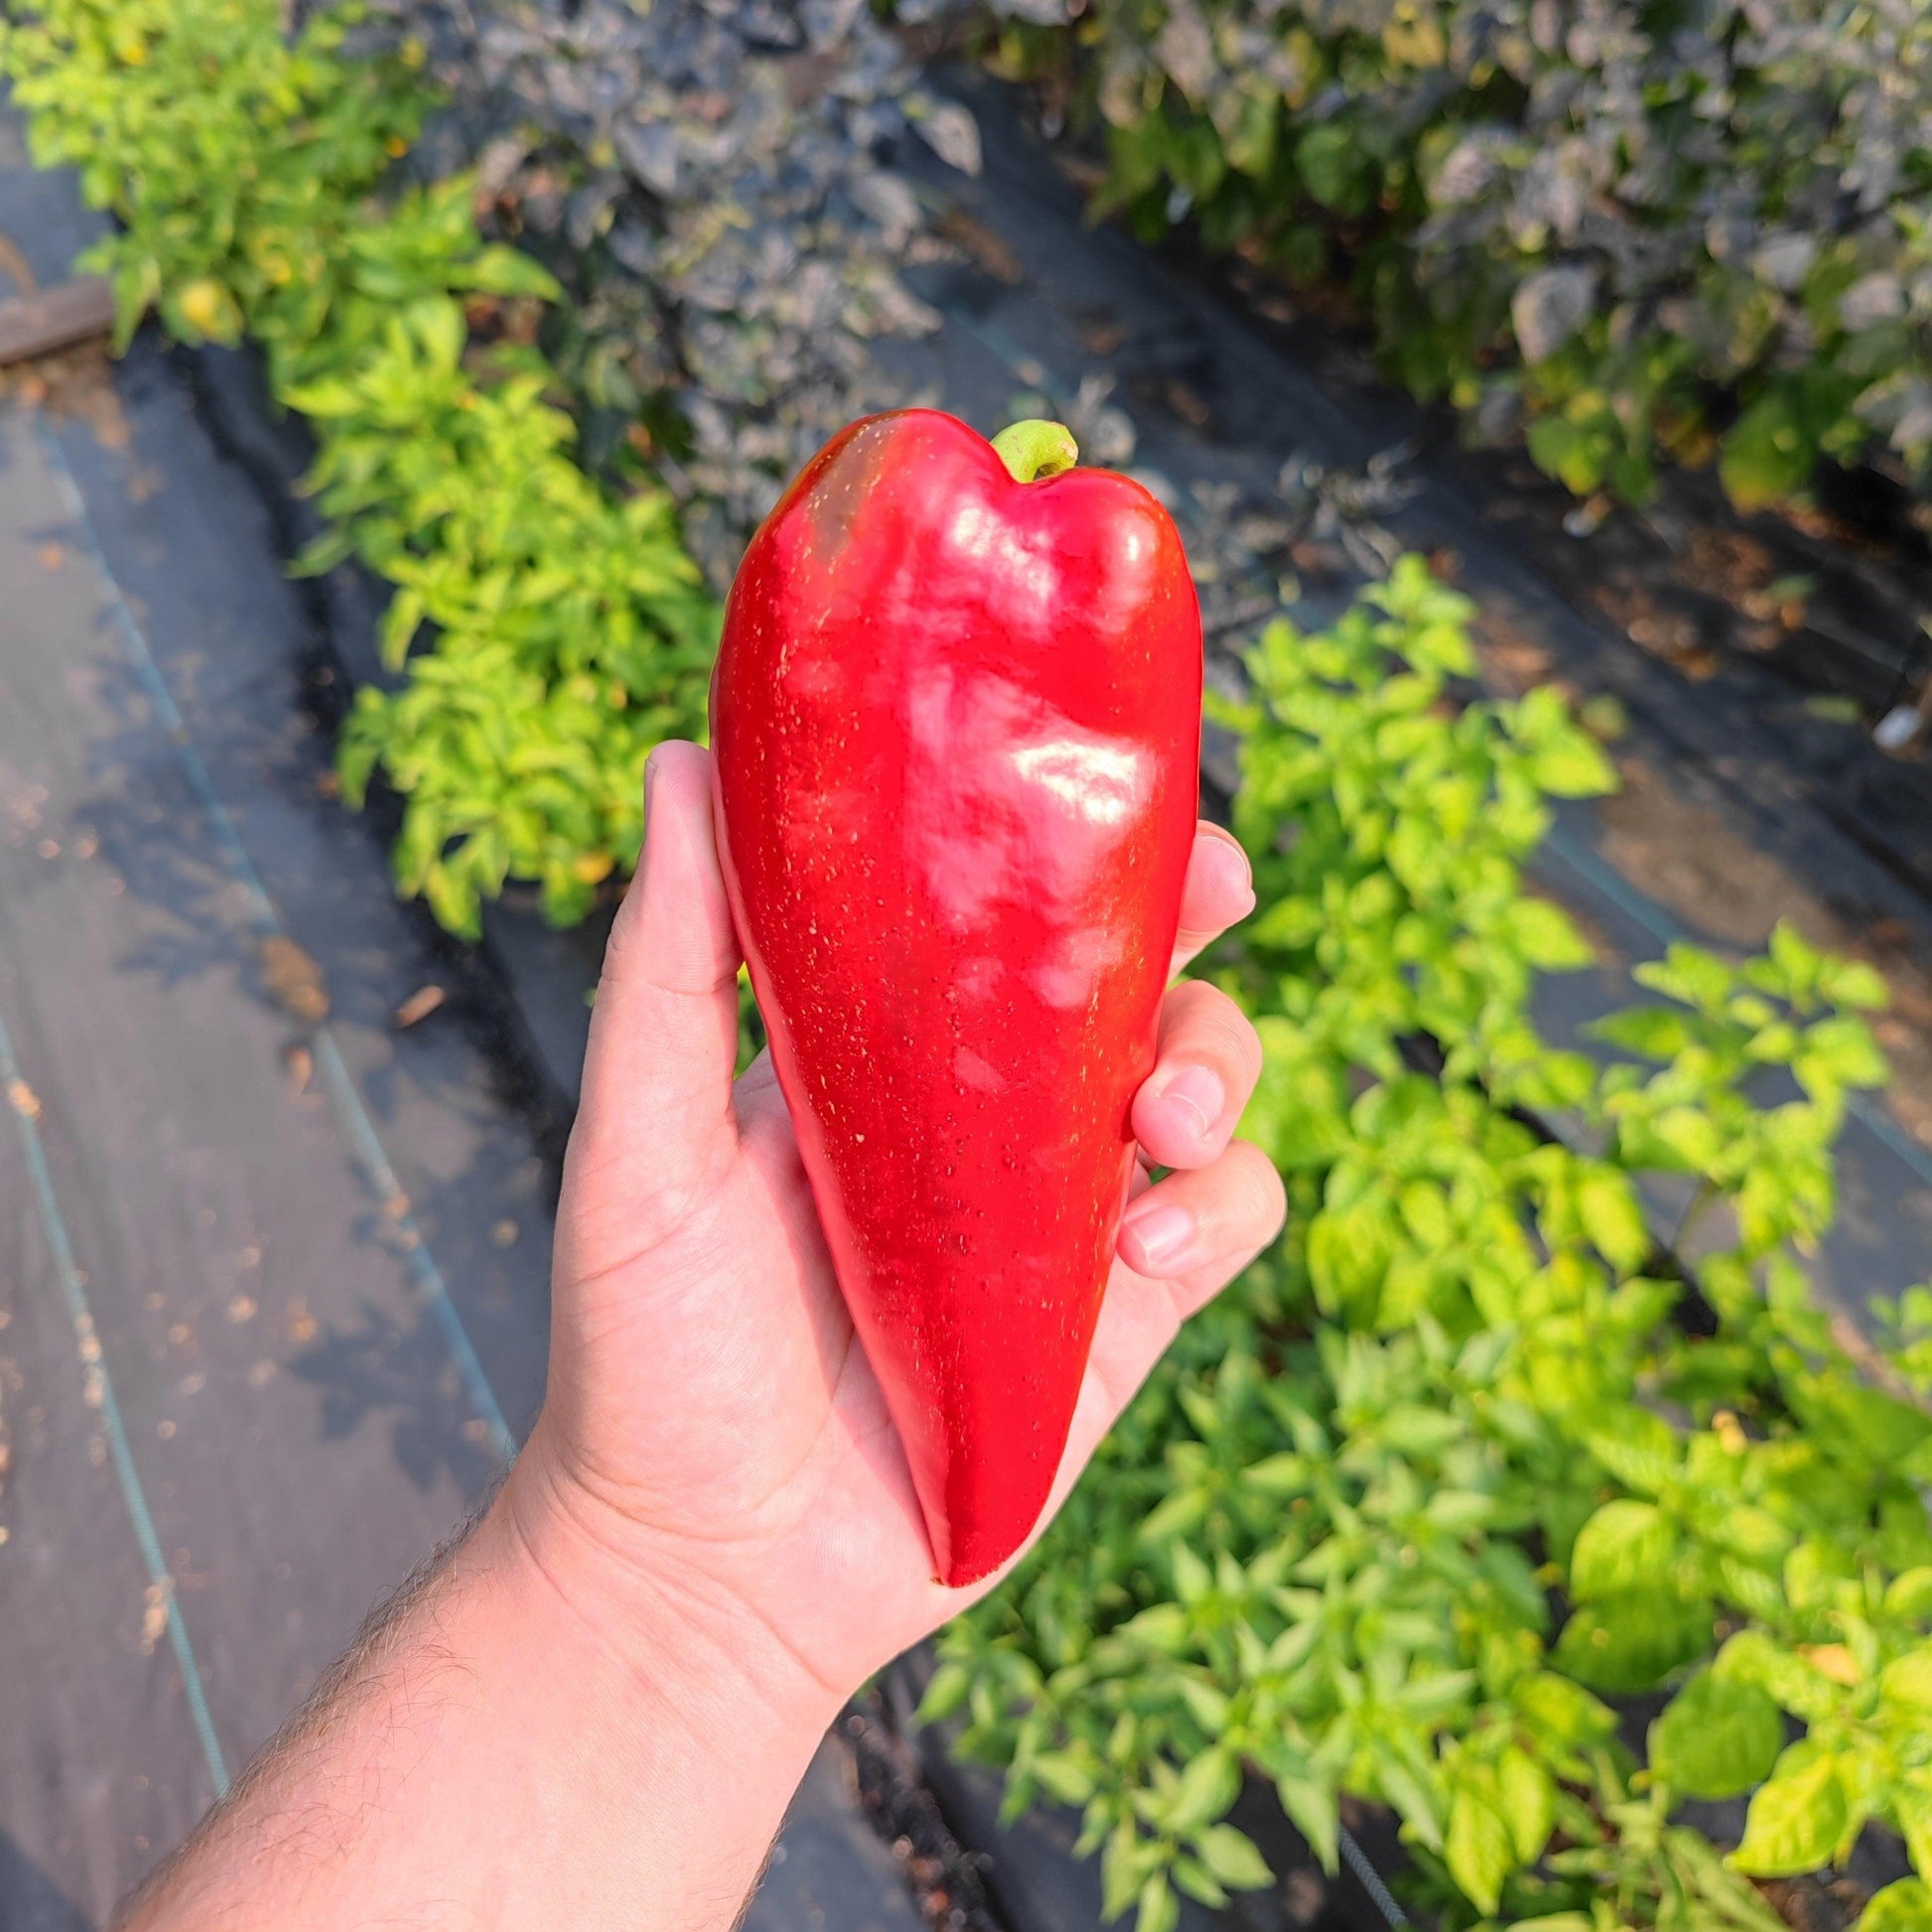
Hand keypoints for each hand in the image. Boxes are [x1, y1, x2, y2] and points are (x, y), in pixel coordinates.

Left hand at [504, 740, 1283, 1733]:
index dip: (1080, 841)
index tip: (1112, 786)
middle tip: (1217, 895)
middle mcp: (994, 1116)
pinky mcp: (1122, 1318)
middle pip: (1136, 974)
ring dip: (1216, 1065)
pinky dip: (1223, 1208)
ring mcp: (1067, 1214)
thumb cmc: (645, 1350)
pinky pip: (1229, 1219)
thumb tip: (682, 762)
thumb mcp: (642, 1140)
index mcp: (893, 1051)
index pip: (1008, 912)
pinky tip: (1148, 1248)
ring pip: (1207, 1081)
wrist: (703, 1570)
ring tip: (1157, 1125)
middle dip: (1195, 922)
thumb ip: (669, 964)